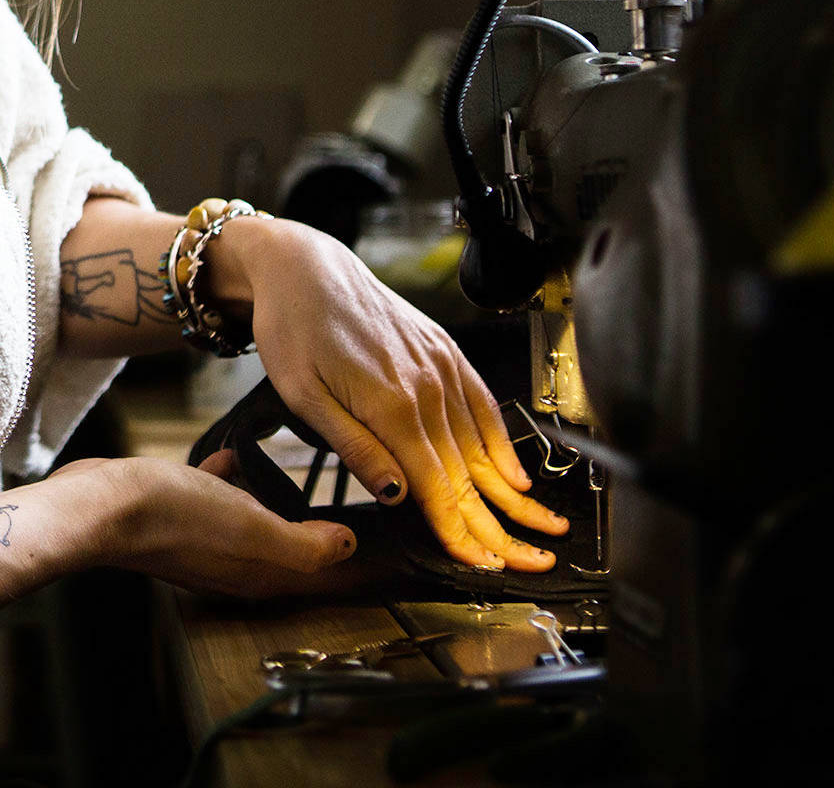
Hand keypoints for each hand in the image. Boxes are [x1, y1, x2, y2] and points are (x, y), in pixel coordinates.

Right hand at [66, 454, 378, 597]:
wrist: (105, 505)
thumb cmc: (178, 516)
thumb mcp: (254, 528)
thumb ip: (303, 544)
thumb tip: (347, 546)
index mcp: (257, 575)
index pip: (312, 573)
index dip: (339, 556)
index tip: (366, 533)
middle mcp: (232, 566)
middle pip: (284, 550)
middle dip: (309, 530)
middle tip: (336, 501)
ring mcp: (202, 542)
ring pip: (250, 524)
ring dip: (267, 502)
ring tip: (285, 473)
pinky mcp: (176, 516)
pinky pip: (215, 499)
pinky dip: (228, 480)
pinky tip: (230, 455)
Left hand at [233, 219, 569, 571]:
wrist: (304, 268)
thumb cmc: (292, 330)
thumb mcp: (303, 396)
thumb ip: (355, 447)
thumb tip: (398, 494)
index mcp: (390, 404)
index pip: (435, 485)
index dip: (460, 531)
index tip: (482, 565)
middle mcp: (425, 385)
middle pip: (466, 472)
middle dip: (499, 524)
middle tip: (532, 563)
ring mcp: (440, 365)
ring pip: (481, 443)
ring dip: (512, 491)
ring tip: (541, 527)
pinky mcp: (444, 350)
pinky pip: (481, 403)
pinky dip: (502, 441)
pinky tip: (516, 472)